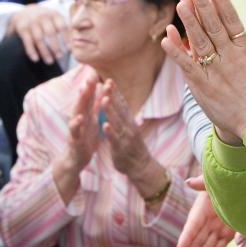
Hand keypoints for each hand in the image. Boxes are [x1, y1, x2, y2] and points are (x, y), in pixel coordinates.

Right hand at [8, 4, 68, 63]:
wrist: (24, 12)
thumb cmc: (45, 19)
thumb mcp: (55, 17)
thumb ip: (66, 26)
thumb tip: (77, 40)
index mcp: (53, 14)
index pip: (61, 26)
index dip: (66, 37)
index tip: (69, 49)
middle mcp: (42, 17)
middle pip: (50, 33)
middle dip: (55, 46)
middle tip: (59, 57)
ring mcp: (32, 22)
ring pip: (39, 39)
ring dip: (44, 51)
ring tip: (50, 61)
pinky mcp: (22, 28)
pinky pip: (27, 41)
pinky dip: (31, 51)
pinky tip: (36, 59)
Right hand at [52, 70, 103, 202]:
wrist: (74, 161)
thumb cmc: (84, 139)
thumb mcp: (91, 122)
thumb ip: (95, 108)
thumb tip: (101, 93)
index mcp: (85, 115)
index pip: (89, 98)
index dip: (92, 86)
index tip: (96, 72)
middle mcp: (78, 120)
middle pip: (82, 102)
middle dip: (86, 89)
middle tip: (90, 76)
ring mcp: (75, 130)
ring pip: (76, 113)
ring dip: (79, 102)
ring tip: (83, 91)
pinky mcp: (75, 141)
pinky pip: (75, 132)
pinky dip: (76, 125)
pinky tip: (79, 118)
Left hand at [97, 81, 165, 197]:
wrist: (141, 166)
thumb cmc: (133, 147)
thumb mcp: (130, 129)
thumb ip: (123, 117)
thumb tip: (117, 103)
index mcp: (129, 122)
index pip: (122, 104)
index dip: (116, 92)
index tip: (109, 80)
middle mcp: (129, 127)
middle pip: (120, 109)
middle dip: (113, 96)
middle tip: (107, 83)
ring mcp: (126, 137)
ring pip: (117, 122)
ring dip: (111, 111)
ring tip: (104, 100)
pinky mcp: (121, 148)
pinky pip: (115, 139)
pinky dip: (110, 132)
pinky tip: (105, 125)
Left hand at [160, 0, 245, 143]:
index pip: (231, 18)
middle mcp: (230, 57)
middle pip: (213, 25)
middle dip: (201, 2)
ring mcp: (215, 72)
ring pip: (199, 41)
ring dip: (189, 21)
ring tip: (180, 1)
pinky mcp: (203, 87)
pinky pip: (187, 66)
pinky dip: (176, 52)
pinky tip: (166, 36)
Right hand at [175, 175, 235, 246]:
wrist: (241, 185)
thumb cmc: (226, 180)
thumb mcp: (214, 181)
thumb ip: (203, 183)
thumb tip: (188, 182)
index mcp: (202, 208)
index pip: (193, 224)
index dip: (187, 236)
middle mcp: (207, 220)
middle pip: (196, 239)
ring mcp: (216, 228)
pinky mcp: (227, 233)